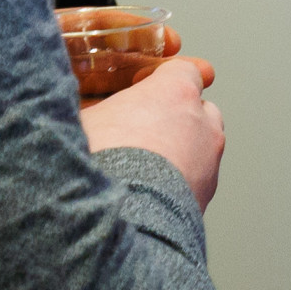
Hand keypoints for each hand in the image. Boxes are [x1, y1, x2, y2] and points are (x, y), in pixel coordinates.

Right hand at [83, 48, 224, 209]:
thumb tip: (86, 109)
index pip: (181, 71)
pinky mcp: (206, 196)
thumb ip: (95, 108)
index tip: (142, 90)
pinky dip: (179, 183)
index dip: (161, 81)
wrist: (122, 218)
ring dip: (181, 152)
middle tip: (142, 131)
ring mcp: (210, 161)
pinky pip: (196, 181)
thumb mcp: (80, 119)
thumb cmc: (100, 161)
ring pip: (202, 147)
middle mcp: (202, 123)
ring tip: (145, 167)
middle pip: (197, 109)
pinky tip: (150, 193)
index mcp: (175, 92)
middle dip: (175, 117)